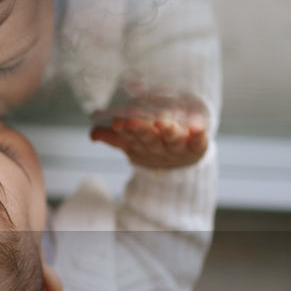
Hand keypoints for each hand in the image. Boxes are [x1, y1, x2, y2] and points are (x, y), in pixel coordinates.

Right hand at [90, 90, 209, 168]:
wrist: (182, 167)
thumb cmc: (153, 147)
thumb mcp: (132, 144)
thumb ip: (113, 137)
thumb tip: (92, 134)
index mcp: (141, 146)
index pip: (131, 138)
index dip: (125, 132)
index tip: (118, 123)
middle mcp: (159, 148)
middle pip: (149, 140)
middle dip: (141, 131)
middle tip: (132, 122)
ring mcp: (178, 148)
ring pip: (172, 141)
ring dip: (167, 132)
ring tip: (163, 124)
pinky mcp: (196, 147)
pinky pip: (199, 142)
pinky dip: (198, 136)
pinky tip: (197, 128)